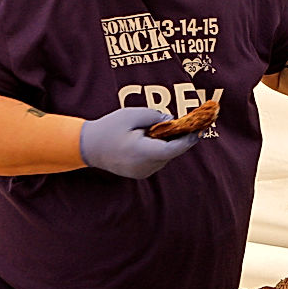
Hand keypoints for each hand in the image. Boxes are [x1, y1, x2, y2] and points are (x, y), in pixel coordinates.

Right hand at [79, 107, 200, 178]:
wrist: (88, 147)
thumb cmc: (109, 128)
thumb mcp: (130, 115)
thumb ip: (154, 116)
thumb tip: (172, 121)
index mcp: (142, 152)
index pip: (173, 149)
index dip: (188, 140)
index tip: (198, 129)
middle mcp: (144, 166)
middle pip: (170, 152)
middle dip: (179, 138)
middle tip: (189, 123)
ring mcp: (142, 172)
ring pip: (164, 157)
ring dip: (168, 143)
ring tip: (170, 128)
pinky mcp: (140, 173)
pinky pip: (157, 160)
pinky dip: (160, 149)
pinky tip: (155, 137)